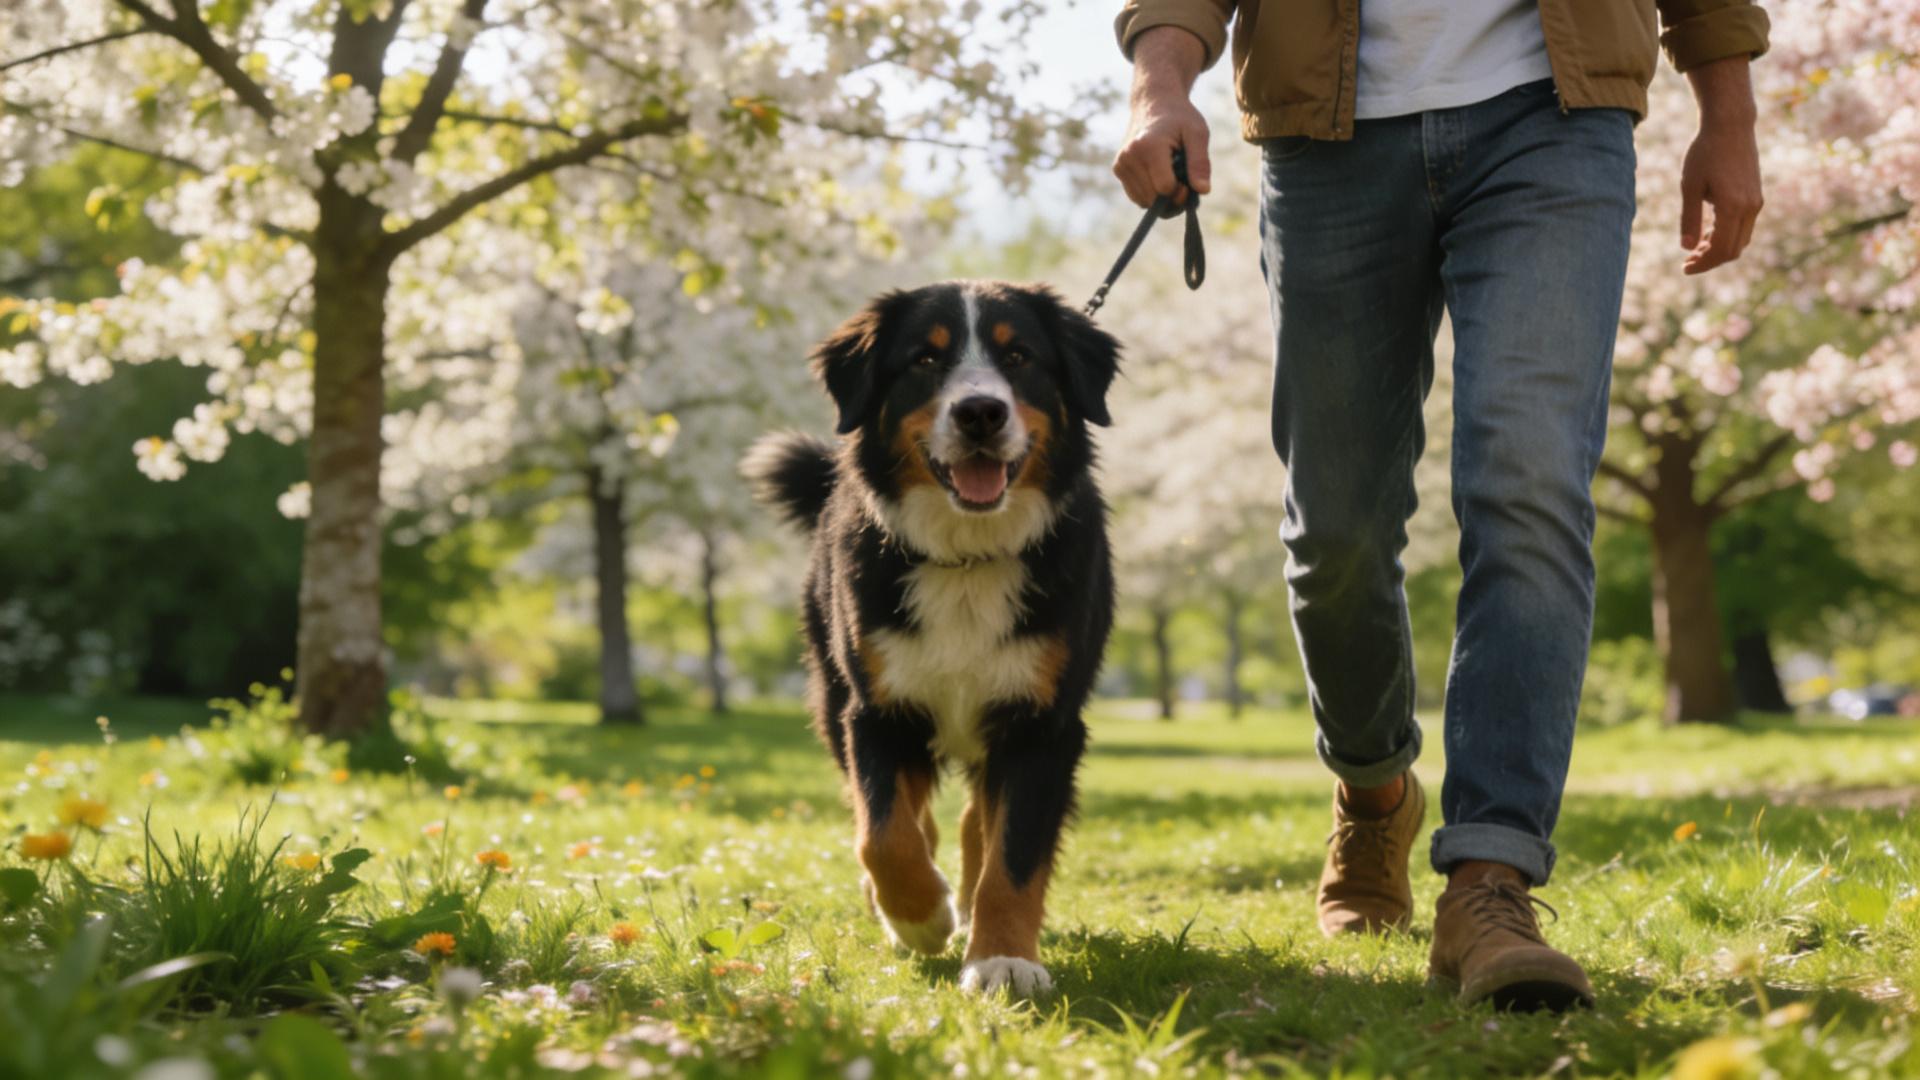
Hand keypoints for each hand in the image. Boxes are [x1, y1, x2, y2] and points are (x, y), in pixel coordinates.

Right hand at [1113, 27, 1210, 208]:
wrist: (1153, 102)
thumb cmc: (1180, 117)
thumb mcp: (1197, 133)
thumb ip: (1200, 163)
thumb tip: (1204, 191)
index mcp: (1149, 146)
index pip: (1165, 188)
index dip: (1181, 191)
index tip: (1189, 181)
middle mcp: (1129, 156)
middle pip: (1154, 199)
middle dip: (1172, 197)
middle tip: (1183, 181)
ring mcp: (1120, 164)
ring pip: (1143, 202)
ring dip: (1161, 197)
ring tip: (1171, 175)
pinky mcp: (1117, 169)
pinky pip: (1136, 196)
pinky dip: (1150, 193)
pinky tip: (1159, 176)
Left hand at [1680, 57, 1762, 274]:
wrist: (1731, 125)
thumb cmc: (1705, 153)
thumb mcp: (1690, 186)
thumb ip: (1689, 219)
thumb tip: (1686, 248)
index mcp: (1733, 207)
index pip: (1721, 250)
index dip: (1703, 264)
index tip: (1685, 268)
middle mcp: (1750, 207)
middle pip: (1734, 249)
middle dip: (1710, 260)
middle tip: (1687, 261)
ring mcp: (1756, 202)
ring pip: (1740, 239)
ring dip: (1719, 248)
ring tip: (1694, 249)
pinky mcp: (1756, 196)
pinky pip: (1743, 226)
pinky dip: (1726, 235)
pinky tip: (1707, 233)